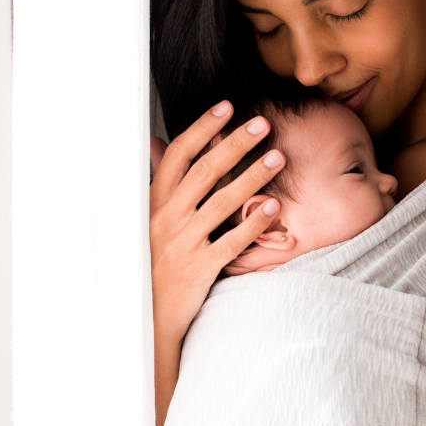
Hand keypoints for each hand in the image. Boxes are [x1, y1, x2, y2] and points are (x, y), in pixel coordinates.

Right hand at [149, 100, 284, 344]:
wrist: (146, 317)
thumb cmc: (152, 263)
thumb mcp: (148, 220)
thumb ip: (160, 184)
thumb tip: (157, 145)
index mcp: (154, 203)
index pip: (179, 156)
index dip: (203, 129)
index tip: (227, 108)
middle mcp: (165, 219)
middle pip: (203, 172)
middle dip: (234, 144)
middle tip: (262, 124)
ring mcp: (182, 244)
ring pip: (220, 203)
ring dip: (252, 177)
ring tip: (278, 157)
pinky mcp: (199, 269)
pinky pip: (231, 242)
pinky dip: (254, 223)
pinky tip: (276, 207)